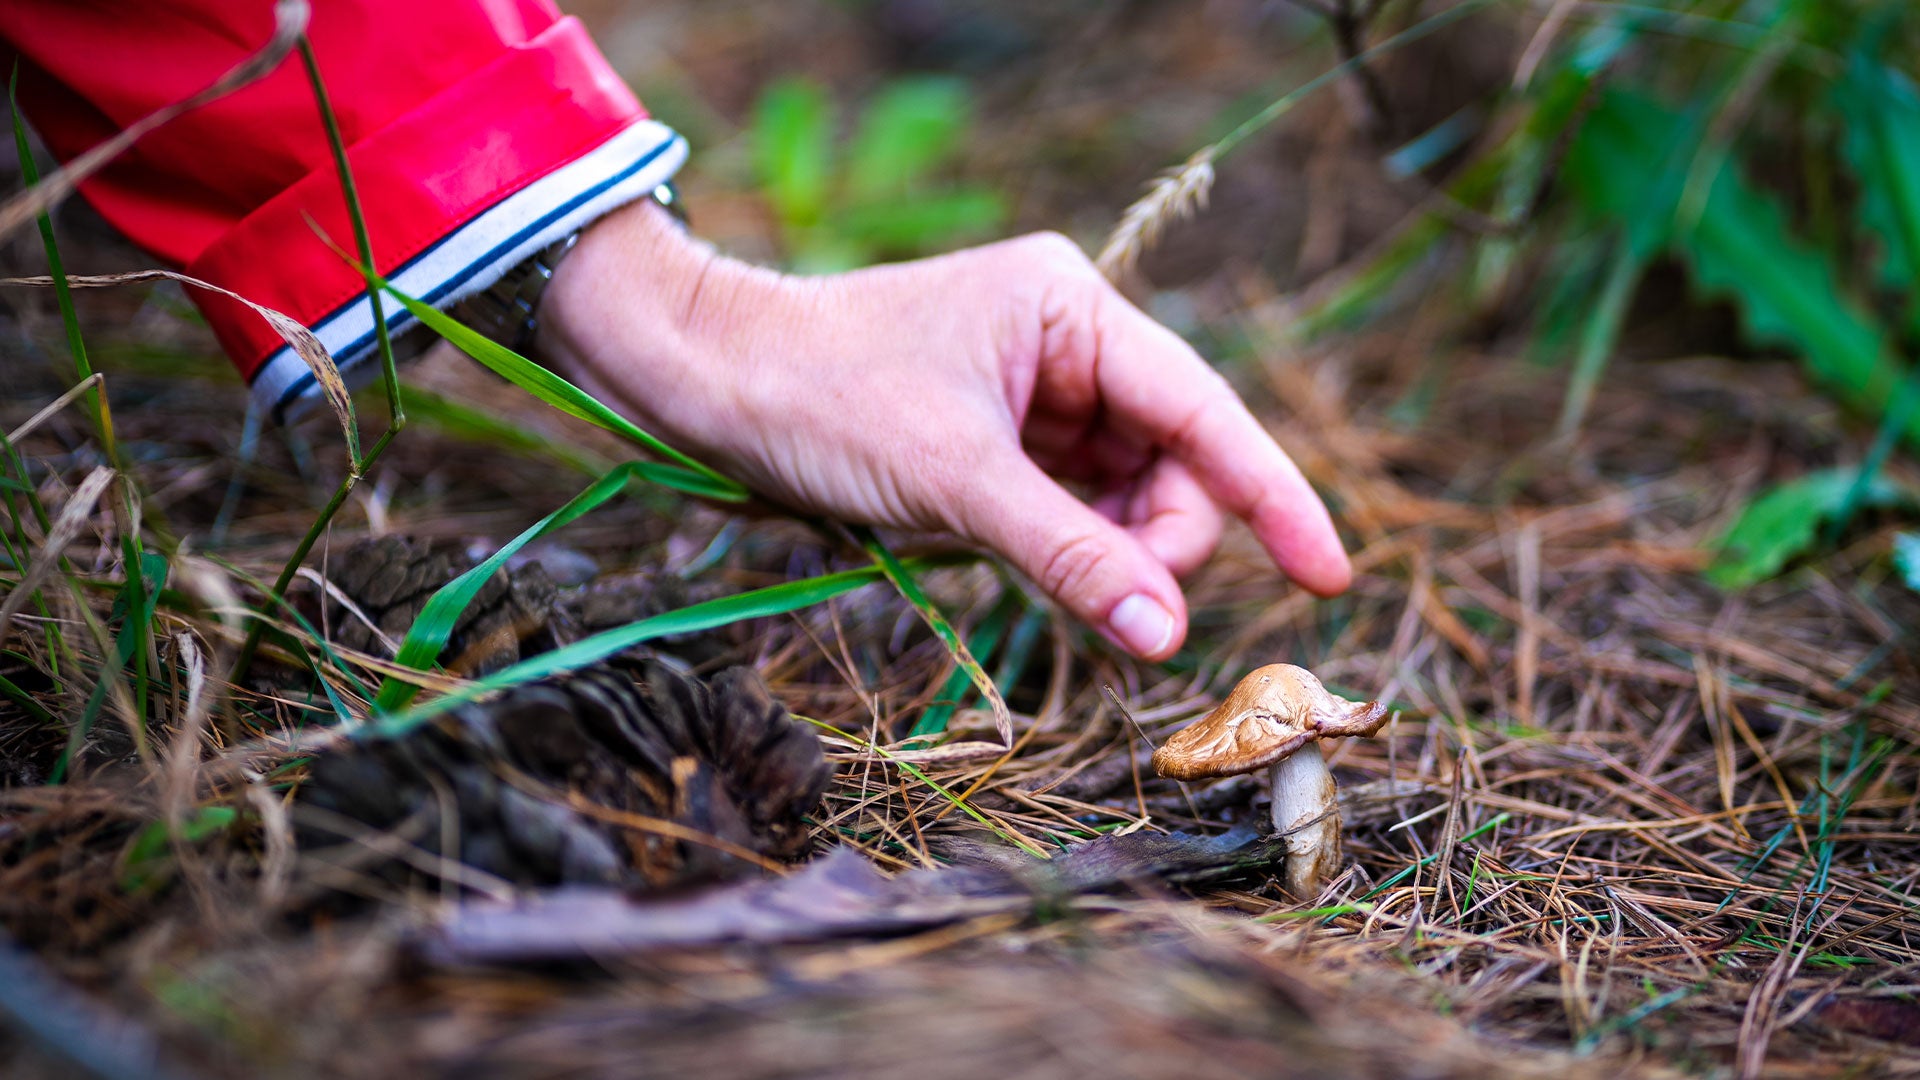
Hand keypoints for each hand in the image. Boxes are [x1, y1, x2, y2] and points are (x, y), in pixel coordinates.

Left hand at [536, 200, 1350, 660]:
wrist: (706, 379)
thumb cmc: (821, 397)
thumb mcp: (953, 480)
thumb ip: (1069, 555)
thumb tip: (1167, 637)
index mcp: (1072, 310)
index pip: (1202, 412)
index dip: (1272, 496)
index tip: (1330, 575)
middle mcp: (1068, 344)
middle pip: (1173, 465)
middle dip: (1159, 541)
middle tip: (1114, 602)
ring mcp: (1036, 395)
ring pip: (1126, 497)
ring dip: (1111, 553)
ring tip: (1045, 575)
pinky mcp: (1003, 441)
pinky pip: (1072, 510)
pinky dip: (1070, 551)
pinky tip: (1032, 565)